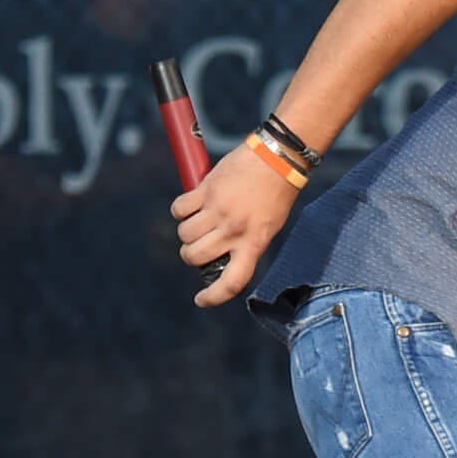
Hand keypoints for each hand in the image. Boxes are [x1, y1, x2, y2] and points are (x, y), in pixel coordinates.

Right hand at [171, 139, 300, 307]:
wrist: (277, 158)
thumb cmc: (276, 194)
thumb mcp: (268, 226)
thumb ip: (245, 243)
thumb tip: (217, 254)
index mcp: (255, 243)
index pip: (232, 282)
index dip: (214, 296)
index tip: (202, 300)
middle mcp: (235, 230)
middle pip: (195, 256)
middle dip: (191, 255)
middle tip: (199, 246)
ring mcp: (218, 210)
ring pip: (185, 234)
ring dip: (186, 232)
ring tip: (198, 221)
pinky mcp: (206, 190)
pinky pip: (179, 209)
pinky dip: (180, 210)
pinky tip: (191, 204)